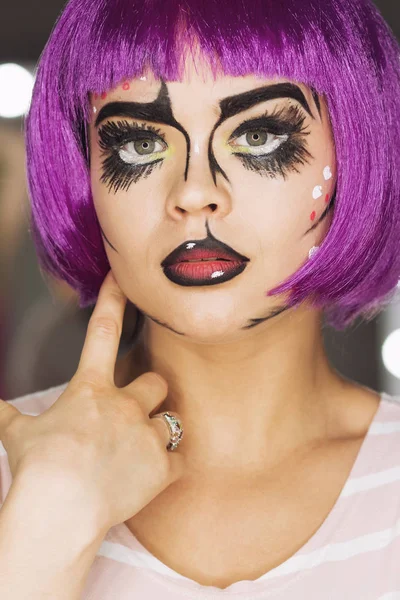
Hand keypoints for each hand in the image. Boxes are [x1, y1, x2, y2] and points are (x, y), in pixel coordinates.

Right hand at [0, 270, 184, 530]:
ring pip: (173, 420)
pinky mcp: (163, 467)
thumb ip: (8, 417)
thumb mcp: (18, 436)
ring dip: (160, 431)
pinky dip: (169, 467)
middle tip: (135, 410)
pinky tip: (151, 478)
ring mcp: (148, 435)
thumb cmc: (38, 468)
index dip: (113, 300)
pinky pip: (181, 460)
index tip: (122, 278)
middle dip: (150, 391)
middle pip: (156, 380)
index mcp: (91, 390)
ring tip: (140, 450)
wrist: (60, 509)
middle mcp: (126, 405)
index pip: (102, 332)